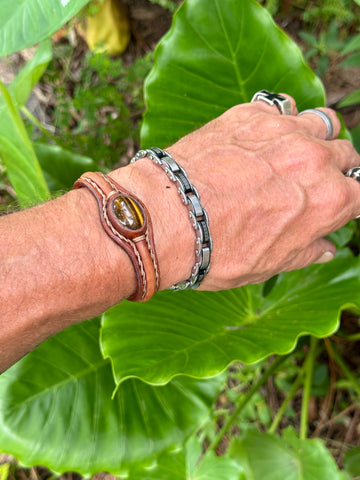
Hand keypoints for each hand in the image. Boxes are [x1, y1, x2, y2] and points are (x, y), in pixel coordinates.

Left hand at [163, 95, 359, 289]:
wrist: (169, 217)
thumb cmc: (217, 250)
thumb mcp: (269, 264)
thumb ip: (305, 251)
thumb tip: (325, 248)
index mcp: (329, 201)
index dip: (351, 201)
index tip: (338, 204)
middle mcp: (314, 159)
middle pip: (346, 154)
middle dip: (336, 169)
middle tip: (312, 181)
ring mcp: (284, 131)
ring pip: (322, 122)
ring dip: (316, 136)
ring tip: (295, 152)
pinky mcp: (251, 114)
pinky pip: (283, 105)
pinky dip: (283, 117)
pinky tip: (266, 133)